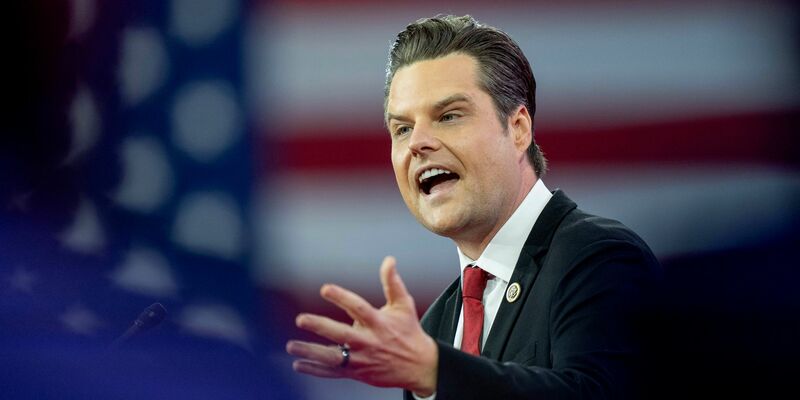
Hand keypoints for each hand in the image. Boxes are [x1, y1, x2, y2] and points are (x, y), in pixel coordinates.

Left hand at [286, 256, 437, 395]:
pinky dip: (315, 370)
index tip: (325, 289)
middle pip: (341, 334)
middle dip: (320, 327)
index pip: (358, 308)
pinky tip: (298, 364)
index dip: (341, 297)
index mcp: (379, 322)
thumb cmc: (409, 331)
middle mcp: (369, 341)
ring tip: (291, 346)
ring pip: (333, 357)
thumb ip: (393, 283)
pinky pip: (333, 373)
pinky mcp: (358, 373)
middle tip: (301, 319)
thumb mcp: (404, 305)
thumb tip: (389, 259)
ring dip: (311, 352)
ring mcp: (362, 359)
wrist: (419, 366)